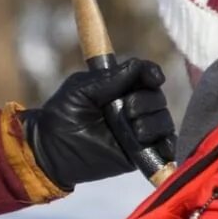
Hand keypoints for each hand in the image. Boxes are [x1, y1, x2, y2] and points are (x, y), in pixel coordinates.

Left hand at [20, 58, 175, 189]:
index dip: (152, 74)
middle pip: (157, 97)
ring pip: (163, 120)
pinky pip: (165, 146)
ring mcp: (138, 130)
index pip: (145, 75)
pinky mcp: (140, 152)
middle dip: (146, 101)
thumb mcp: (81, 90)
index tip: (153, 77)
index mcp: (118, 87)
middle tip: (127, 111)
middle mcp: (132, 106)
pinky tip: (153, 143)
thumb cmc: (61, 116)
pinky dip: (167, 144)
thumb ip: (110, 79)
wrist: (51, 151)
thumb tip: (140, 66)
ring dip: (153, 122)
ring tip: (135, 131)